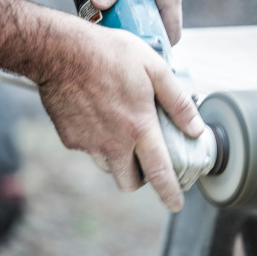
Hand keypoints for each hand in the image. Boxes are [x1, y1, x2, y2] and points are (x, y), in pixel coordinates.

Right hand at [38, 24, 203, 211]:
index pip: (159, 173)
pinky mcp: (70, 139)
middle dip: (140, 176)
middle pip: (130, 182)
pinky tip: (97, 115)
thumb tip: (196, 129)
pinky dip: (96, 141)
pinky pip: (89, 150)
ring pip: (109, 166)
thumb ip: (178, 102)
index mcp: (139, 128)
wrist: (60, 51)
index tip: (176, 204)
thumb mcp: (154, 68)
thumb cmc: (109, 54)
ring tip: (119, 127)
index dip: (170, 193)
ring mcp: (89, 144)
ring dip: (117, 157)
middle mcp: (114, 143)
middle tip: (144, 156)